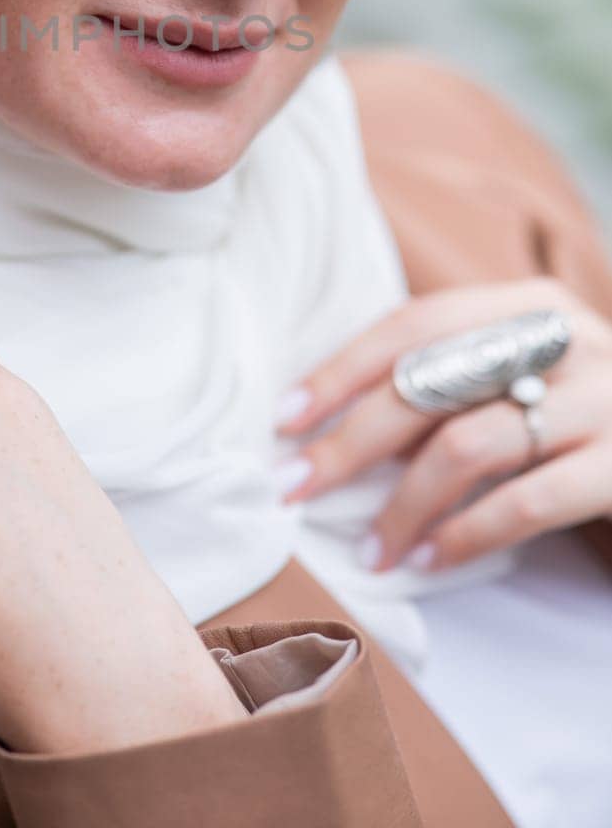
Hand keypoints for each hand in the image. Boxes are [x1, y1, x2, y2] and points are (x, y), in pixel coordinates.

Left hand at [274, 277, 611, 571]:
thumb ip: (452, 380)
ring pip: (469, 445)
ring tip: (370, 548)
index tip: (285, 418)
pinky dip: (467, 534)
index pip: (412, 324)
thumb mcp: (521, 377)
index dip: (341, 369)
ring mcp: (603, 400)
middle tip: (297, 487)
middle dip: (351, 440)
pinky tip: (430, 560)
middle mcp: (565, 339)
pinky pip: (527, 500)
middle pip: (429, 383)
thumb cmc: (580, 418)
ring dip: (404, 504)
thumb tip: (330, 421)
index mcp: (526, 303)